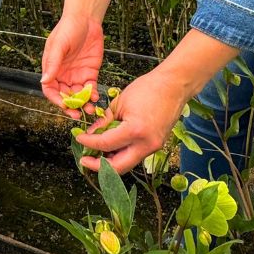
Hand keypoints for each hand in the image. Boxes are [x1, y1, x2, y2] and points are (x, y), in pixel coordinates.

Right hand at [40, 11, 104, 117]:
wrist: (86, 19)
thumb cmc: (68, 28)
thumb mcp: (58, 45)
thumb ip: (53, 63)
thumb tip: (44, 81)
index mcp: (52, 69)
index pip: (50, 90)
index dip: (55, 99)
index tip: (64, 105)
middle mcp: (63, 75)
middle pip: (65, 96)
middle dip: (71, 106)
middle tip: (78, 114)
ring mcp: (77, 75)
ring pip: (78, 95)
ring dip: (83, 104)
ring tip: (91, 109)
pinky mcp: (90, 73)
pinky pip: (90, 88)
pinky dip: (92, 94)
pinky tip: (95, 97)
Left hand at [75, 67, 189, 173]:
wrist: (174, 86)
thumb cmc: (148, 88)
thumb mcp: (120, 102)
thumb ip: (105, 121)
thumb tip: (91, 133)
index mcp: (135, 131)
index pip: (106, 144)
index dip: (89, 143)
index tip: (79, 138)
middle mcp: (146, 144)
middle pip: (119, 167)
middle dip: (99, 166)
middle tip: (85, 159)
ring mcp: (154, 147)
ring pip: (128, 163)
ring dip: (111, 161)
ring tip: (96, 153)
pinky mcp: (156, 145)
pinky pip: (135, 155)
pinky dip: (122, 154)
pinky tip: (111, 147)